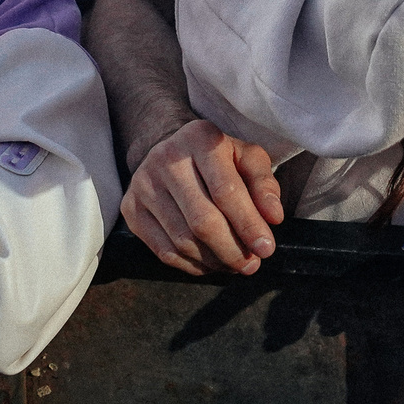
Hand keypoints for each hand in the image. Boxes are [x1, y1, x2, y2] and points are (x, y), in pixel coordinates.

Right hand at [121, 119, 284, 275]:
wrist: (169, 150)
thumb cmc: (218, 158)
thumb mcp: (247, 157)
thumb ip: (264, 184)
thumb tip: (273, 217)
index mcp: (200, 139)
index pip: (226, 191)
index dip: (248, 224)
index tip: (266, 248)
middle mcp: (167, 158)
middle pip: (202, 221)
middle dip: (232, 250)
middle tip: (251, 265)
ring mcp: (144, 184)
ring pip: (182, 241)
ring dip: (214, 261)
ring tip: (234, 264)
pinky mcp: (131, 208)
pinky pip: (164, 251)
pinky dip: (192, 265)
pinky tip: (209, 263)